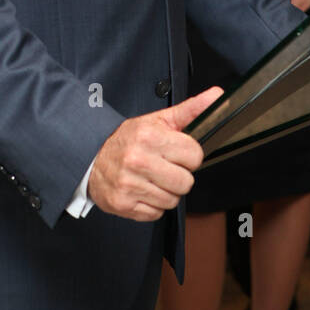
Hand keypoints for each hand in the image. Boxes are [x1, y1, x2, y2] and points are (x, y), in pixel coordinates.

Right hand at [87, 86, 220, 221]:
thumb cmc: (128, 139)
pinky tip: (143, 190)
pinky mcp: (123, 204)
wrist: (91, 157)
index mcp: (150, 137)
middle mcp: (138, 161)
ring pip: (172, 201)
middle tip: (165, 167)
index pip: (194, 156)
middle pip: (186, 183)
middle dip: (179, 176)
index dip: (189, 156)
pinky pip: (156, 213)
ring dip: (166, 192)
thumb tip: (218, 96)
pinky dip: (152, 205)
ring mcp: (129, 185)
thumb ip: (190, 110)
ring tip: (152, 178)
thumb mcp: (158, 120)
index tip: (177, 153)